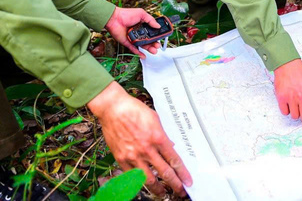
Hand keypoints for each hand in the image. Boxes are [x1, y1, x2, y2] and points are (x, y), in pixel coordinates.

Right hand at [88, 82, 192, 196]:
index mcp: (158, 138)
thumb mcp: (155, 119)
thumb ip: (163, 135)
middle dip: (175, 184)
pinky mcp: (121, 159)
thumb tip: (169, 147)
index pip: (174, 160)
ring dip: (158, 188)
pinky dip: (139, 182)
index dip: (183, 173)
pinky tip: (144, 185)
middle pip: (165, 172)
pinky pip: (132, 176)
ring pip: (149, 179)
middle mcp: (147, 149)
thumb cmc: (134, 110)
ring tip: (163, 193)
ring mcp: (133, 156)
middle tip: (180, 191)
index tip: (188, 181)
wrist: (113, 108)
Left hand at [105, 8, 160, 58]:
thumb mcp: (141, 14)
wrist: (114, 18)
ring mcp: (133, 38)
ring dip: (148, 49)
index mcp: (142, 25)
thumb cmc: (126, 14)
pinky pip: (134, 49)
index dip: (156, 36)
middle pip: (148, 40)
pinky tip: (143, 56)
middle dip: (154, 44)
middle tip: (157, 46)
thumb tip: (158, 26)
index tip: (160, 38)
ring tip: (153, 51)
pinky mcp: (128, 42)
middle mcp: (138, 32)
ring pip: (142, 45)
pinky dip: (138, 53)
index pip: (151, 32)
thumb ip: (150, 20)